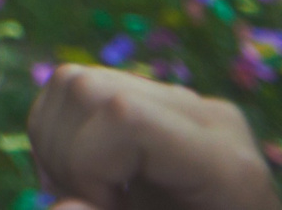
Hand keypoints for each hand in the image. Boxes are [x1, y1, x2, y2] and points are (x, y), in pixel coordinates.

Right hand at [28, 66, 280, 209]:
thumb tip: (60, 207)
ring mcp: (182, 104)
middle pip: (89, 90)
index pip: (126, 117)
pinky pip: (78, 90)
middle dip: (65, 156)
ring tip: (85, 196)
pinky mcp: (159, 103)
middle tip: (86, 207)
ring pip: (75, 83)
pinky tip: (88, 179)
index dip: (87, 164)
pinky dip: (59, 136)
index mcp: (226, 166)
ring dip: (56, 146)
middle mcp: (207, 118)